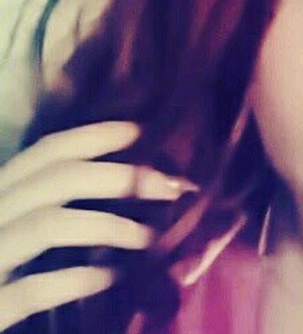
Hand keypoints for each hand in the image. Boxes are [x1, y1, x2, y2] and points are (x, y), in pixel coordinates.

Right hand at [0, 121, 195, 329]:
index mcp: (0, 192)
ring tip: (148, 237)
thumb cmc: (4, 261)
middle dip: (121, 177)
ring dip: (107, 226)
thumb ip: (51, 201)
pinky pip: (34, 289)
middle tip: (169, 187)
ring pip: (49, 225)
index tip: (139, 132)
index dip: (94, 136)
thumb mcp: (16, 221)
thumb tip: (127, 182)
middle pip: (58, 179)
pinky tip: (109, 278)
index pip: (47, 150)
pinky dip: (76, 280)